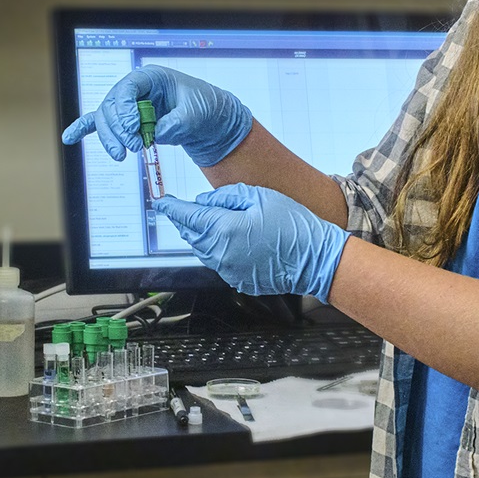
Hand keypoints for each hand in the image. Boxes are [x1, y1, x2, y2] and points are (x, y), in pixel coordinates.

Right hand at [60, 65, 253, 167]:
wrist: (210, 121)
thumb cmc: (205, 108)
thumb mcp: (197, 113)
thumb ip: (177, 122)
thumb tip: (157, 132)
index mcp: (153, 78)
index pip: (129, 87)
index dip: (125, 108)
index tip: (133, 128)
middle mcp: (137, 89)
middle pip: (113, 105)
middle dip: (119, 129)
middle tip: (135, 147)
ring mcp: (130, 105)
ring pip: (107, 119)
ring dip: (110, 138)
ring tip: (123, 155)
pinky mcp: (129, 121)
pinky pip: (101, 123)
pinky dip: (84, 129)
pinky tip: (70, 138)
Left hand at [156, 185, 349, 299]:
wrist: (315, 259)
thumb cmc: (292, 226)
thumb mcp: (259, 197)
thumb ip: (225, 197)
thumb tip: (204, 201)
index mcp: (223, 229)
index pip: (187, 216)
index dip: (172, 208)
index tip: (163, 202)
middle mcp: (220, 253)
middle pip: (191, 235)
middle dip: (185, 221)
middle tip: (183, 210)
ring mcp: (228, 270)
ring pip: (202, 251)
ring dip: (200, 236)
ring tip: (207, 223)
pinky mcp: (238, 281)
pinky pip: (219, 263)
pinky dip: (217, 251)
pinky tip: (230, 241)